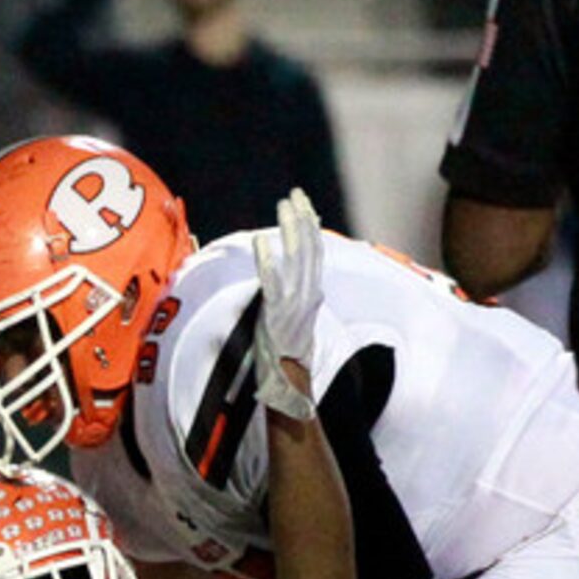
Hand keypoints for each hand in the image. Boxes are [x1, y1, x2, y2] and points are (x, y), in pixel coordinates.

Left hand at [251, 189, 322, 420]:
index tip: (305, 203)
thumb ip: (301, 296)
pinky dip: (268, 260)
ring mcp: (294, 304)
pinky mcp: (277, 315)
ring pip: (296, 258)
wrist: (288, 384)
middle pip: (310, 248)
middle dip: (302, 218)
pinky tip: (261, 241)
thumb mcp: (299, 318)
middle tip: (294, 194)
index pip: (317, 252)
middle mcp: (308, 295)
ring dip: (290, 229)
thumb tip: (307, 279)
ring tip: (282, 205)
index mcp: (313, 294)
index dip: (312, 225)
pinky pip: (272, 282)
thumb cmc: (288, 353)